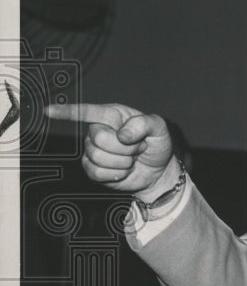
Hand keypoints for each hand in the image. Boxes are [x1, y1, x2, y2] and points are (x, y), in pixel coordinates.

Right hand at [45, 102, 174, 196]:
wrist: (158, 170)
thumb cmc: (157, 144)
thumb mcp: (159, 128)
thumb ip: (144, 123)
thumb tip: (122, 134)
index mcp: (112, 115)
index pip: (87, 111)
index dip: (67, 111)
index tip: (48, 111)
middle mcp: (99, 130)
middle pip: (99, 138)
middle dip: (124, 147)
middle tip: (136, 148)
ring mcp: (94, 150)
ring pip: (98, 157)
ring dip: (122, 161)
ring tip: (131, 158)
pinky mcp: (93, 168)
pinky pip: (96, 172)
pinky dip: (115, 174)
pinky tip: (123, 171)